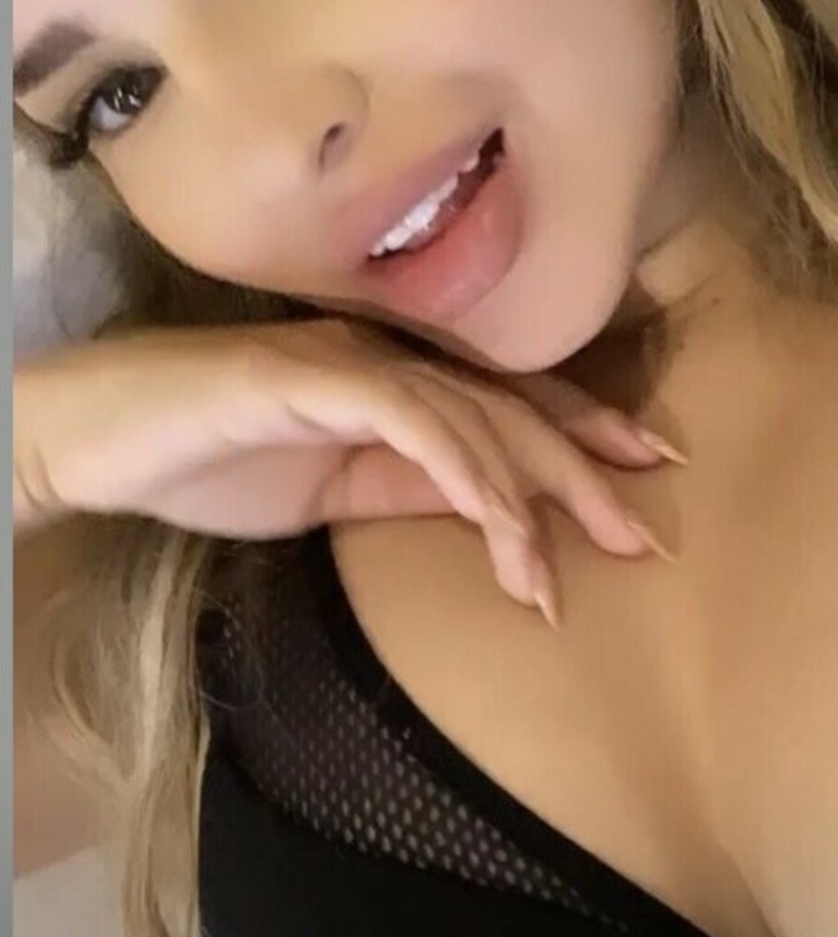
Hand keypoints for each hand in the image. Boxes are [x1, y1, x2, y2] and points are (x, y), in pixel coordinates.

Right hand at [14, 319, 684, 624]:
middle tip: (640, 533)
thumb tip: (488, 515)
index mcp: (394, 381)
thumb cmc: (205, 459)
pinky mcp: (308, 377)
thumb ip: (404, 489)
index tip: (641, 473)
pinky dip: (460, 471)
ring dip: (520, 500)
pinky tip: (498, 523)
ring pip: (467, 418)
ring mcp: (348, 360)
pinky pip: (407, 418)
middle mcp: (385, 357)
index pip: (502, 405)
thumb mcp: (329, 493)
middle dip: (580, 471)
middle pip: (506, 409)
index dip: (577, 433)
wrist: (97, 438)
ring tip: (552, 579)